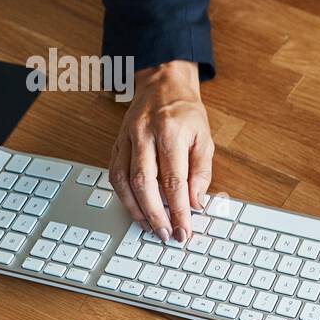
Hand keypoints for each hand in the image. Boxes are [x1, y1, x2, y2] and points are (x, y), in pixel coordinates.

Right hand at [109, 60, 213, 242]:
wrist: (162, 85)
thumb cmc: (186, 113)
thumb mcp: (204, 138)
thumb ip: (201, 172)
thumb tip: (196, 203)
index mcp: (170, 132)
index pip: (174, 180)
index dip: (178, 210)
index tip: (183, 230)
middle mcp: (144, 135)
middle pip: (144, 183)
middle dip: (155, 214)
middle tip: (165, 235)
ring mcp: (126, 139)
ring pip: (123, 180)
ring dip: (135, 209)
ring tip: (150, 228)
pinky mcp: (115, 144)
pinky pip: (114, 174)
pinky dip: (123, 197)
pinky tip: (135, 210)